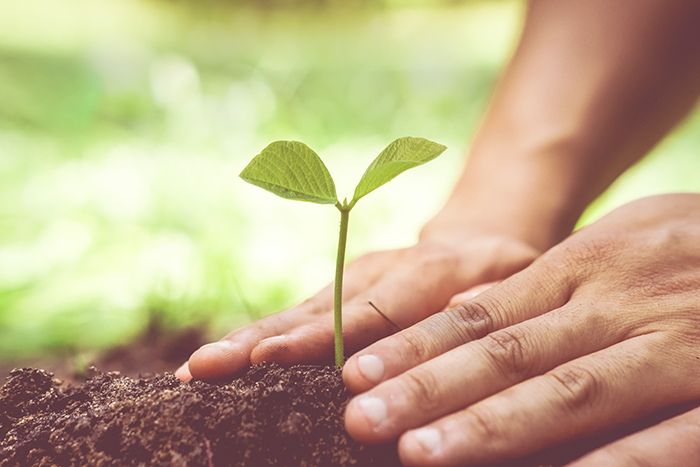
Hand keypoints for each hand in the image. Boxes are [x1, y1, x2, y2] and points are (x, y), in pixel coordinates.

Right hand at [175, 230, 537, 380]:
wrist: (480, 236)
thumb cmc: (504, 269)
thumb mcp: (518, 279)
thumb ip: (491, 299)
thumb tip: (461, 317)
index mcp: (426, 272)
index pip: (371, 311)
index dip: (321, 338)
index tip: (271, 361)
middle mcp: (378, 271)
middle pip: (315, 310)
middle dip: (260, 342)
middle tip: (205, 369)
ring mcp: (354, 278)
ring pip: (296, 312)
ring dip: (245, 342)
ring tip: (194, 371)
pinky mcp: (341, 288)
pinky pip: (297, 316)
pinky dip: (257, 340)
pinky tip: (218, 363)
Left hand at [342, 193, 699, 465]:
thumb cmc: (687, 243)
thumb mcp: (616, 240)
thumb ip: (545, 281)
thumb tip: (464, 314)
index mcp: (583, 266)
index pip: (480, 314)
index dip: (415, 347)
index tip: (354, 373)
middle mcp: (612, 304)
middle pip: (504, 353)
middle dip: (426, 389)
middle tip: (359, 418)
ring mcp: (668, 346)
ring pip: (564, 390)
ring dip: (487, 425)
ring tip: (417, 453)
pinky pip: (665, 437)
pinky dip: (609, 463)